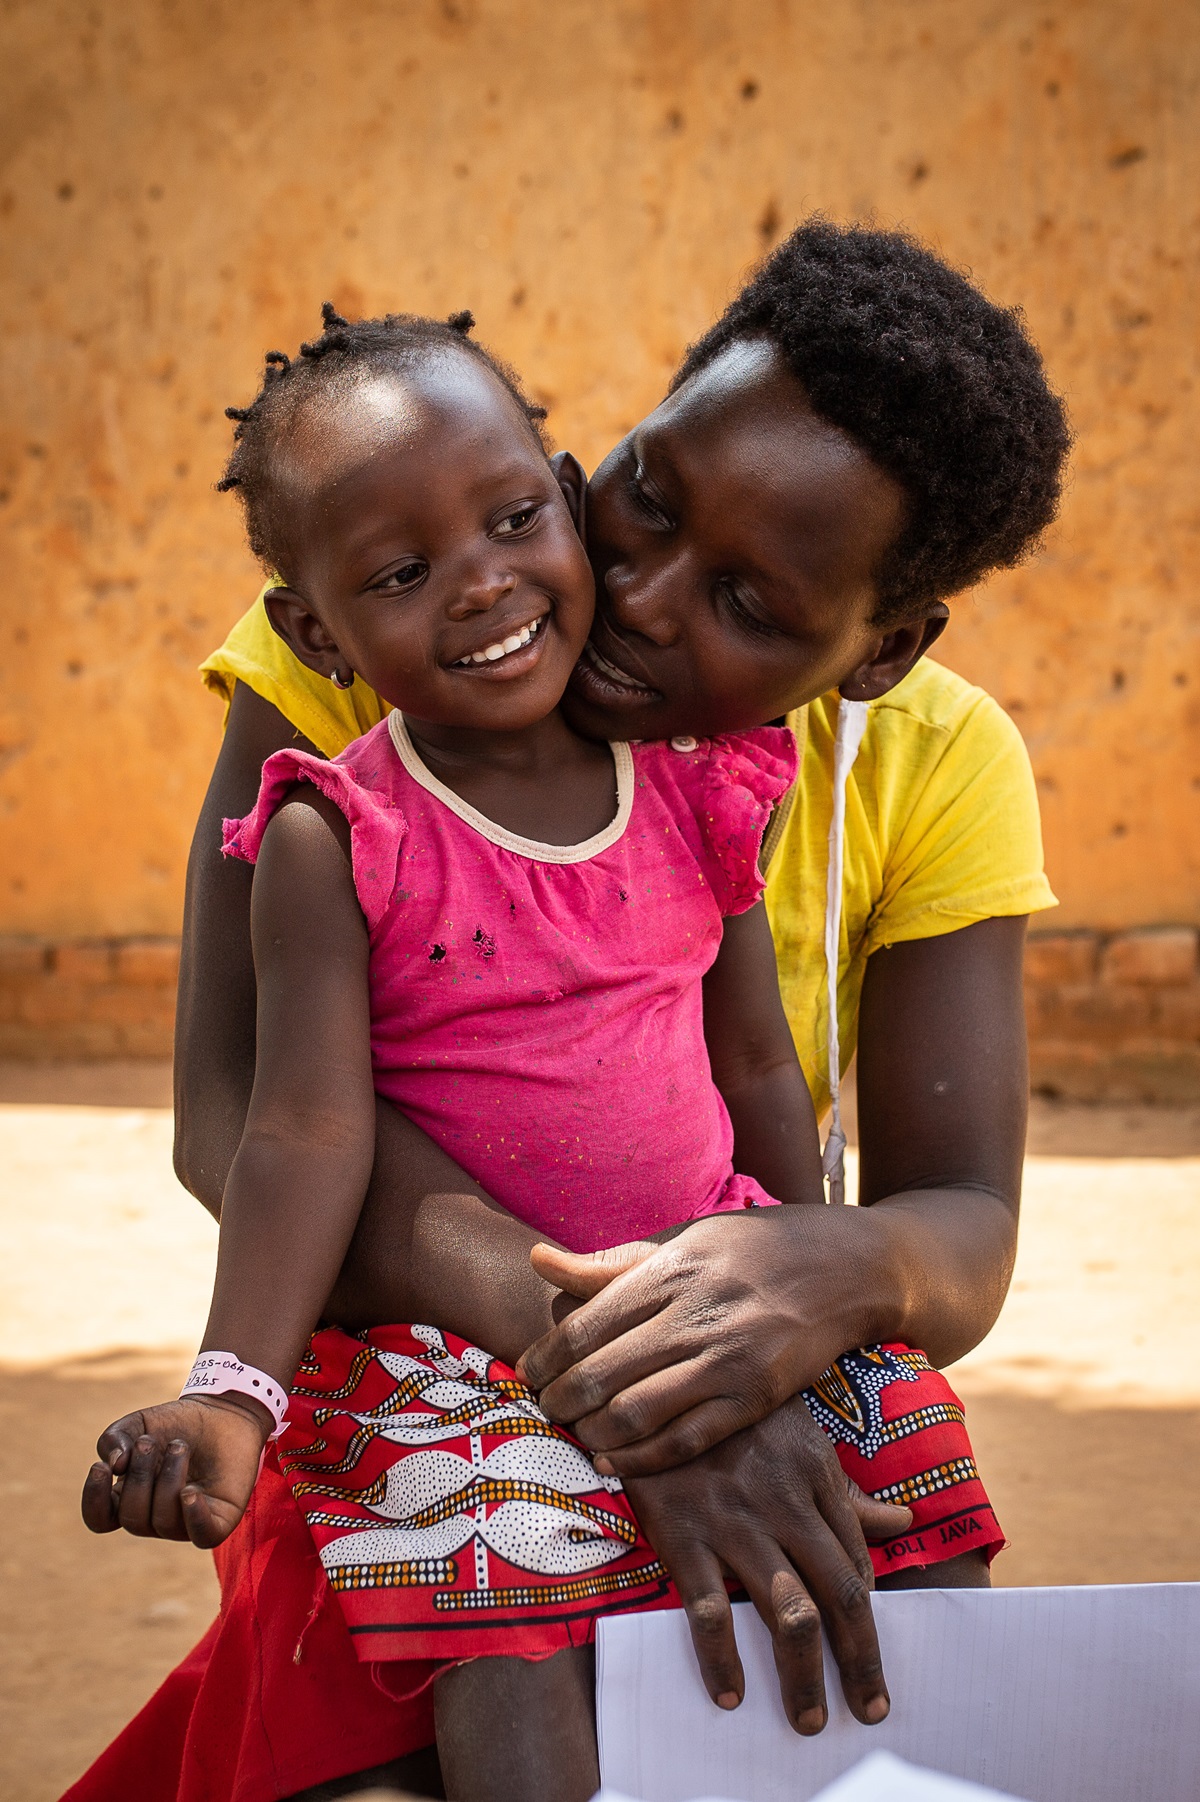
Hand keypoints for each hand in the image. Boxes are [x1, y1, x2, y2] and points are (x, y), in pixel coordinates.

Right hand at [81, 1396, 269, 1547]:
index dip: (94, 1501)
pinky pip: (203, 1535)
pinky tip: (190, 1491)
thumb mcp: (139, 1424)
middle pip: (132, 1518)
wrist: (223, 1412)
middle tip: (149, 1442)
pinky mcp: (219, 1520)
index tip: (101, 1468)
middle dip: (139, 1476)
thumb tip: (115, 1465)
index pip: (101, 1519)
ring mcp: (186, 1522)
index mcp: (130, 1498)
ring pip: (164, 1522)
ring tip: (179, 1445)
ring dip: (168, 1479)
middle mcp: (155, 1517)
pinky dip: (194, 1516)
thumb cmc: (177, 1423)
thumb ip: (114, 1439)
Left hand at [517, 1208, 872, 1473]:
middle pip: (603, 1373)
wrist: (850, 1268)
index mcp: (672, 1270)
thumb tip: (538, 1260)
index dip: (546, 1356)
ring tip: (573, 1432)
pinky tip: (612, 1460)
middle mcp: (697, 1316)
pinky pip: (686, 1441)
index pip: (586, 1324)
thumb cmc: (757, 1247)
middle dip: (559, 1400)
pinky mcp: (757, 1399)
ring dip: (592, 1432)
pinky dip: (641, 1458)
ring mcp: (729, 1361)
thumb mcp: (687, 1238)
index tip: (526, 1371)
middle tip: (541, 1409)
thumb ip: (613, 1262)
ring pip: (637, 1413)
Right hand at [623, 1397, 911, 1733]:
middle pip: (839, 1595)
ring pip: (788, 1612)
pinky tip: (731, 1695)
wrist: (651, 1384)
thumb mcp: (798, 1437)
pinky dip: (722, 1660)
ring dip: (804, 1677)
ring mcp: (734, 1522)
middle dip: (859, 1661)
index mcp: (815, 1475)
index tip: (868, 1656)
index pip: (856, 1562)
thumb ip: (845, 1490)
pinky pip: (708, 1611)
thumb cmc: (730, 1414)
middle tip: (870, 1711)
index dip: (866, 1617)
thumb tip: (902, 1521)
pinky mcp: (683, 1535)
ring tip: (809, 1720)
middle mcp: (784, 1503)